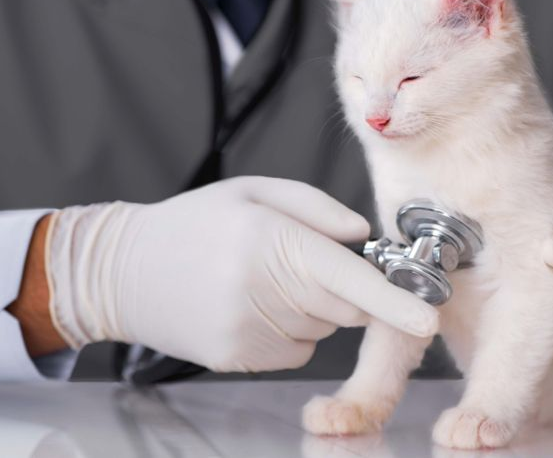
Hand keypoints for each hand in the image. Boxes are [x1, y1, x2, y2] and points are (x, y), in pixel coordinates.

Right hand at [46, 176, 438, 372]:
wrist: (123, 271)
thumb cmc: (191, 224)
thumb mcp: (250, 193)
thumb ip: (314, 208)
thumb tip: (362, 237)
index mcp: (266, 240)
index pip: (345, 276)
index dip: (393, 301)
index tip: (429, 318)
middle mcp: (259, 290)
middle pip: (343, 306)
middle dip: (342, 288)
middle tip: (299, 261)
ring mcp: (247, 331)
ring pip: (321, 329)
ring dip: (310, 308)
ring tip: (257, 281)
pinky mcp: (237, 358)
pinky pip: (295, 350)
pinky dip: (288, 330)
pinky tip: (248, 306)